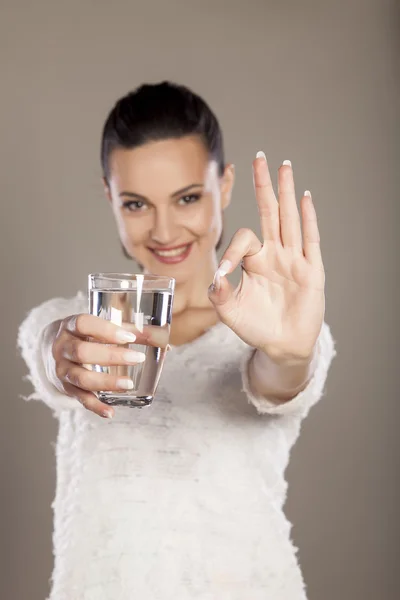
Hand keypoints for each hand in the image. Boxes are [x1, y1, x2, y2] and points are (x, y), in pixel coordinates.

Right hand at [42, 315, 146, 417]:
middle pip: (82, 352)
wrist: (48, 350)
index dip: (106, 330)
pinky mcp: (65, 388)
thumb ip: (125, 329)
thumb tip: (159, 336)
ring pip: (80, 378)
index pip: (83, 324)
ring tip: (129, 384)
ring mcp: (61, 369)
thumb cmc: (81, 335)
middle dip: (111, 356)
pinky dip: (95, 406)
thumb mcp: (96, 326)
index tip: (130, 337)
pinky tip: (110, 412)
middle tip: (137, 358)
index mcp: (69, 326)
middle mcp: (61, 347)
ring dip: (106, 382)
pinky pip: (80, 399)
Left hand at [209, 153, 324, 363]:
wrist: (281, 346)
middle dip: (264, 187)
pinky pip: (309, 241)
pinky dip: (307, 220)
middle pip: (270, 213)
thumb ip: (219, 294)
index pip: (243, 240)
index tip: (223, 271)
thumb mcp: (230, 311)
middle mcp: (275, 255)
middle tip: (259, 158)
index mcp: (255, 261)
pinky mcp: (311, 272)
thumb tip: (215, 276)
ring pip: (290, 220)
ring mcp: (294, 260)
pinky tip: (304, 198)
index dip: (231, 250)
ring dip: (287, 192)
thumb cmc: (256, 327)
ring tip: (284, 166)